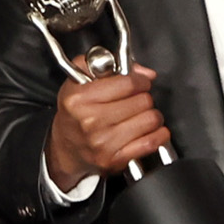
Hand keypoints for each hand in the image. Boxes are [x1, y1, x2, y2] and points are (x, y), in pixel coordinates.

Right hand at [46, 68, 169, 188]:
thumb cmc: (75, 113)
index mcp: (79, 99)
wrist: (66, 148)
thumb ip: (107, 63)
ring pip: (151, 120)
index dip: (140, 80)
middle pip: (143, 101)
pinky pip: (151, 142)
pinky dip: (157, 134)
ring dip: (151, 116)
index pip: (128, 83)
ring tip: (141, 116)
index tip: (139, 83)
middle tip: (135, 102)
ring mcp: (103, 143)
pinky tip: (148, 130)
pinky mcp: (115, 160)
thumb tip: (145, 72)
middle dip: (144, 98)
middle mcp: (90, 122)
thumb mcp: (78, 79)